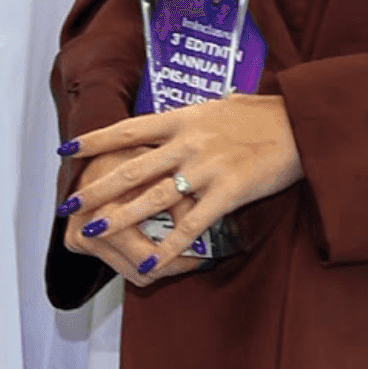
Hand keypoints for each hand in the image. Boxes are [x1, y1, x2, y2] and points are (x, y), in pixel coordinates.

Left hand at [61, 95, 301, 282]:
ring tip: (93, 229)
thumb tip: (169, 123)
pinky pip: (192, 225)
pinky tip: (150, 261)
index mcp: (182, 119)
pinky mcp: (228, 193)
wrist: (300, 124)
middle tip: (69, 204)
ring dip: (120, 215)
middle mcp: (187, 143)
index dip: (95, 140)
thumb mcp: (216, 107)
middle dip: (97, 187)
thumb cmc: (260, 115)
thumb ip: (189, 120)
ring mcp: (206, 169)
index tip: (66, 150)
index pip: (128, 129)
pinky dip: (168, 245)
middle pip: (132, 168)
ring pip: (153, 197)